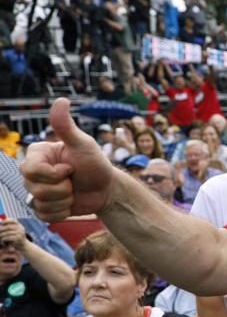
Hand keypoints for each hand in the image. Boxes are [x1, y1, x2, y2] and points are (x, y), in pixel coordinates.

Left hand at [0, 219, 27, 251]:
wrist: (23, 244)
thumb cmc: (16, 236)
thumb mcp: (15, 230)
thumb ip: (9, 226)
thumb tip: (1, 223)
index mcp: (19, 225)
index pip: (13, 220)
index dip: (7, 220)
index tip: (1, 222)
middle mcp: (21, 228)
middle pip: (9, 227)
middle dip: (2, 229)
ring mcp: (20, 233)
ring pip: (8, 233)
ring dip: (1, 234)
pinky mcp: (18, 239)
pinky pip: (9, 237)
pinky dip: (4, 238)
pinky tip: (1, 239)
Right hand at [21, 98, 117, 221]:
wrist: (107, 188)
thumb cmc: (96, 163)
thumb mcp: (83, 144)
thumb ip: (67, 126)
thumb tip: (60, 101)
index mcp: (37, 154)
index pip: (30, 170)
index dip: (53, 174)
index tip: (70, 169)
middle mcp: (33, 172)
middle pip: (34, 189)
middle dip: (61, 188)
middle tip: (73, 181)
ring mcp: (37, 191)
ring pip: (40, 204)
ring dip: (64, 201)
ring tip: (74, 191)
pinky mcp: (44, 207)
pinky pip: (44, 216)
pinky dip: (61, 213)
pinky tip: (70, 203)